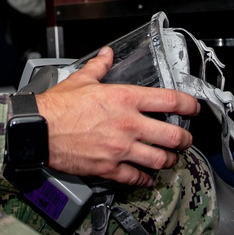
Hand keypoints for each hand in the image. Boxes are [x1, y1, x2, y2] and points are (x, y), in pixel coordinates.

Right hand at [35, 47, 199, 186]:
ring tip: (170, 158)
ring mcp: (121, 149)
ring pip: (159, 160)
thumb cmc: (58, 107)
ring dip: (169, 160)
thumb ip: (100, 66)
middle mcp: (128, 125)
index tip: (193, 107)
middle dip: (184, 139)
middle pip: (173, 135)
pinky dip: (144, 179)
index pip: (169, 100)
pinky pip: (136, 177)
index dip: (188, 104)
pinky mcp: (109, 168)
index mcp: (125, 99)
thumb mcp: (82, 79)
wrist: (40, 130)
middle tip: (185, 139)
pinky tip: (146, 177)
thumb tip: (107, 54)